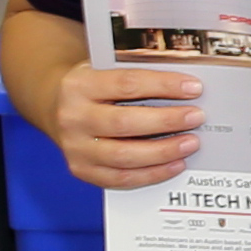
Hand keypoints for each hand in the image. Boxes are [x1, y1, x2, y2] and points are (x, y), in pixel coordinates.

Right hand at [43, 59, 206, 191]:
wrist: (54, 106)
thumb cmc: (90, 89)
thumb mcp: (103, 72)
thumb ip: (135, 79)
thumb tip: (183, 89)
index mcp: (79, 86)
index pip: (127, 84)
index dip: (163, 86)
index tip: (192, 88)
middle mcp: (73, 117)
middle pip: (125, 122)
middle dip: (166, 121)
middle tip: (196, 117)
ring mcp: (76, 147)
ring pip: (124, 155)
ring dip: (163, 151)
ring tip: (190, 143)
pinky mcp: (82, 170)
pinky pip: (121, 178)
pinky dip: (152, 173)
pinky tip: (173, 164)